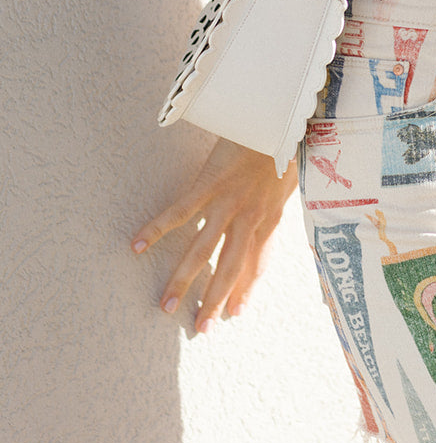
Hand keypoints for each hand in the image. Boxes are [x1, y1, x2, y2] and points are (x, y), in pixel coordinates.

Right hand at [131, 137, 298, 333]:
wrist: (279, 114)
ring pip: (202, 250)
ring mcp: (228, 202)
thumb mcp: (290, 174)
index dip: (245, 289)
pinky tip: (137, 246)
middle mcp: (250, 216)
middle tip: (200, 329)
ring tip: (166, 306)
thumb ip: (279, 194)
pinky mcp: (209, 183)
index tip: (235, 314)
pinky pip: (180, 212)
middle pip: (229, 267)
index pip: (256, 263)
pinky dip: (158, 229)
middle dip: (214, 299)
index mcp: (269, 215)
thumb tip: (277, 202)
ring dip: (183, 280)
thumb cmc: (285, 140)